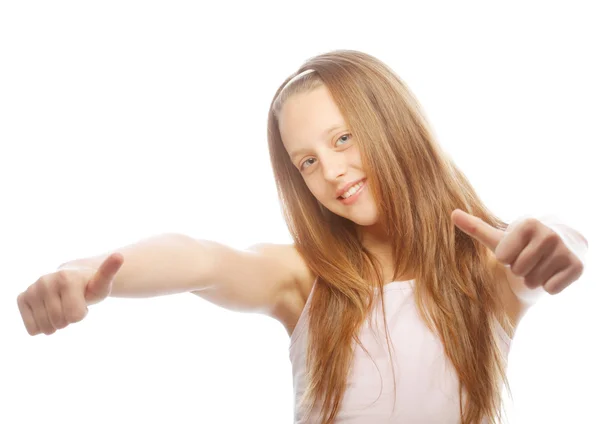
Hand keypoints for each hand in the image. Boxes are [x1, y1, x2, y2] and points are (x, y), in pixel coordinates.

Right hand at [17, 253, 123, 335]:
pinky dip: (42, 326)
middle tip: (71, 304)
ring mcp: (32, 289)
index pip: (75, 317)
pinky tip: (48, 312)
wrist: (71, 280)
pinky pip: (33, 329)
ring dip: (56, 324)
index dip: (82, 314)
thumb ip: (109, 271)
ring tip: (61, 307)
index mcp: (66, 279)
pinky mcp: (22, 298)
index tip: (82, 301)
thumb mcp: (103, 282)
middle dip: (69, 319)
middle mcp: (45, 281)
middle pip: (60, 322)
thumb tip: (119, 256)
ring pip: (46, 327)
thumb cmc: (89, 285)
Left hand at [451, 209, 584, 294]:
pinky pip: (551, 289)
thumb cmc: (521, 246)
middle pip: (519, 270)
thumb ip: (476, 228)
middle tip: (527, 261)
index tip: (514, 251)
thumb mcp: (498, 238)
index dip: (505, 258)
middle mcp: (550, 234)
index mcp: (529, 224)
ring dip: (532, 279)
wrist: (553, 253)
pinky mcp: (577, 267)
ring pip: (534, 281)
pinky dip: (548, 287)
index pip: (503, 256)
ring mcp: (565, 250)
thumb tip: (452, 213)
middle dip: (519, 270)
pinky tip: (551, 274)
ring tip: (538, 267)